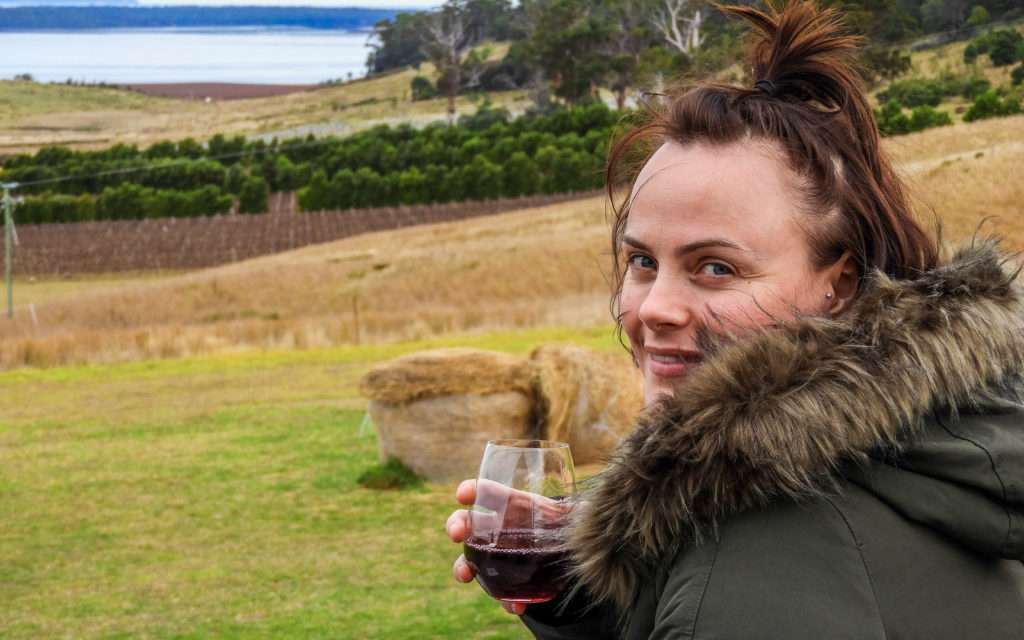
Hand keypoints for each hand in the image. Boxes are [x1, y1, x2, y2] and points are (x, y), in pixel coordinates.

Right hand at [446, 479, 570, 614]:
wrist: (569, 551)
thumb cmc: (567, 524)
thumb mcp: (575, 513)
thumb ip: (580, 510)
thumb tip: (591, 509)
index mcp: (513, 505)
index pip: (487, 492)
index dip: (472, 489)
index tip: (463, 494)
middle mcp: (498, 528)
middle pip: (467, 523)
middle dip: (455, 526)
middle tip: (456, 533)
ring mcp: (498, 555)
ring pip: (470, 560)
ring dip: (463, 567)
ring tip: (465, 574)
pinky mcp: (507, 580)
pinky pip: (500, 591)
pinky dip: (505, 599)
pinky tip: (516, 606)